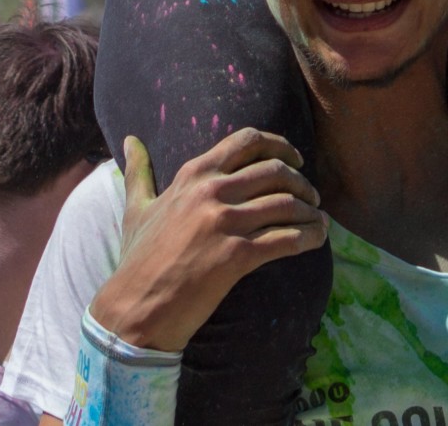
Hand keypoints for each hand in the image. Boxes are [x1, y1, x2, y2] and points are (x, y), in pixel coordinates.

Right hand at [89, 131, 326, 352]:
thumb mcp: (136, 208)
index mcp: (193, 174)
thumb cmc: (138, 260)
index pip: (247, 141)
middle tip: (311, 197)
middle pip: (275, 170)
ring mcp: (224, 222)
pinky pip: (287, 238)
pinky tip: (317, 239)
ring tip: (318, 220)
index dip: (280, 145)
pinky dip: (309, 236)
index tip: (296, 160)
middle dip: (302, 182)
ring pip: (286, 203)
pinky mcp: (236, 255)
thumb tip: (129, 140)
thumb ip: (138, 172)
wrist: (136, 307)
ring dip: (310, 211)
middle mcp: (211, 191)